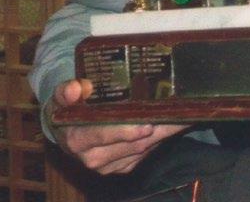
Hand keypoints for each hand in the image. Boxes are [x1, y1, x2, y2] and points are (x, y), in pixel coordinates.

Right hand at [49, 79, 188, 173]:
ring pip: (144, 149)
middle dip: (157, 129)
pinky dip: (161, 139)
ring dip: (164, 133)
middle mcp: (93, 157)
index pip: (103, 136)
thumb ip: (66, 91)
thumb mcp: (62, 96)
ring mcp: (109, 166)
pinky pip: (146, 154)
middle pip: (132, 144)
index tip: (147, 125)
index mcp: (78, 140)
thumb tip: (76, 87)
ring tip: (183, 114)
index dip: (125, 131)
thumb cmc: (68, 109)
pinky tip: (174, 123)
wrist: (66, 132)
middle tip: (179, 113)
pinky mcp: (122, 167)